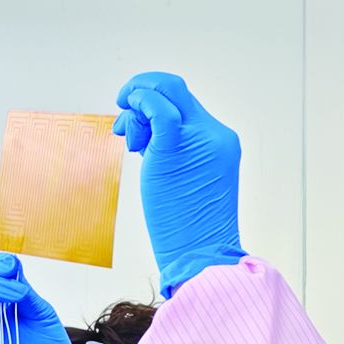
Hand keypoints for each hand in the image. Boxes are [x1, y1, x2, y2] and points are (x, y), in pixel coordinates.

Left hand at [113, 72, 245, 295]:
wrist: (201, 253)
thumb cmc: (188, 226)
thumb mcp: (186, 178)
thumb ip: (173, 150)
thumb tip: (141, 130)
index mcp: (222, 140)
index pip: (185, 103)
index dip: (155, 102)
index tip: (135, 122)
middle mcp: (215, 134)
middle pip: (176, 90)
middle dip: (143, 91)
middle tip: (122, 110)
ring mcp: (200, 139)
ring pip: (165, 94)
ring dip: (137, 104)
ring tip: (129, 138)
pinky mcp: (177, 148)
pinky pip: (159, 109)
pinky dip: (141, 101)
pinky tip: (128, 110)